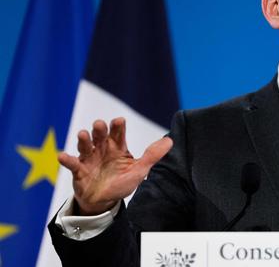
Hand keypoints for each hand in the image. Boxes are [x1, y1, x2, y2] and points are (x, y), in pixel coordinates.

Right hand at [58, 117, 172, 215]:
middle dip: (100, 129)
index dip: (118, 127)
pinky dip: (67, 159)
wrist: (104, 202)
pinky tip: (63, 156)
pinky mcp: (79, 171)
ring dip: (84, 140)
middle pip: (100, 135)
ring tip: (83, 134)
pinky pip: (72, 164)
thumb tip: (170, 141)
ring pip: (85, 145)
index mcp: (118, 148)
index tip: (119, 121)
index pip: (118, 133)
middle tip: (100, 125)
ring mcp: (89, 159)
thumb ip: (152, 155)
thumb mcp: (139, 170)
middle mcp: (102, 150)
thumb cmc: (122, 182)